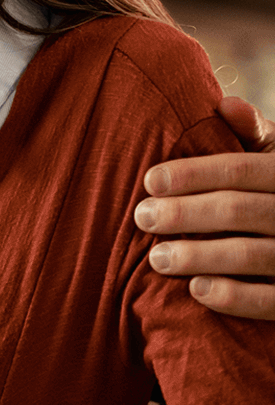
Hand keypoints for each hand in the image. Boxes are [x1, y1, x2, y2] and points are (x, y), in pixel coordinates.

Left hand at [137, 97, 274, 318]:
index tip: (149, 181)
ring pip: (252, 254)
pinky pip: (271, 300)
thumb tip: (225, 104)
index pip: (241, 170)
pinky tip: (196, 290)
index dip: (195, 174)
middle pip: (240, 210)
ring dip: (199, 256)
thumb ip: (254, 136)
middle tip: (142, 218)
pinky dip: (234, 296)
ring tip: (156, 258)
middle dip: (186, 213)